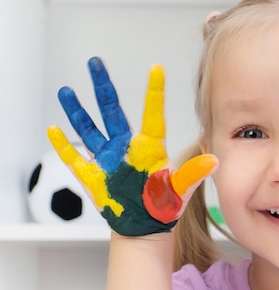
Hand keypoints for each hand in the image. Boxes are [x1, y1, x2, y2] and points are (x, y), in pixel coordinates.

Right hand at [47, 57, 217, 235]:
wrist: (145, 227)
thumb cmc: (165, 206)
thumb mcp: (180, 190)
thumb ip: (193, 174)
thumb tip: (214, 161)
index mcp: (149, 147)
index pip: (152, 113)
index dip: (154, 91)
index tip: (157, 67)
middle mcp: (126, 147)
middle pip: (112, 110)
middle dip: (103, 86)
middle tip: (95, 62)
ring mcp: (108, 159)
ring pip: (89, 128)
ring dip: (77, 110)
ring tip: (66, 90)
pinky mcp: (92, 176)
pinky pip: (74, 158)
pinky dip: (63, 145)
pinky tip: (53, 129)